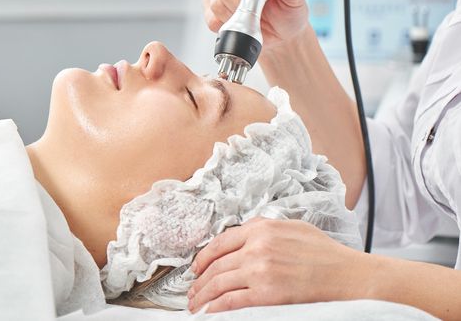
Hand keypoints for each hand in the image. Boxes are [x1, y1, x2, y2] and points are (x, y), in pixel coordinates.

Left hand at [186, 217, 371, 312]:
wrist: (347, 275)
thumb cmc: (324, 253)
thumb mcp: (292, 227)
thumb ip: (264, 229)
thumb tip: (243, 236)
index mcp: (262, 229)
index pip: (220, 242)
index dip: (203, 257)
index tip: (197, 268)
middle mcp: (257, 247)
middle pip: (216, 264)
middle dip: (199, 280)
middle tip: (192, 291)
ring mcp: (260, 270)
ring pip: (219, 283)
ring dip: (203, 296)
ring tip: (196, 304)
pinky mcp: (267, 294)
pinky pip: (232, 301)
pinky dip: (217, 308)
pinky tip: (210, 313)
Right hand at [202, 0, 309, 53]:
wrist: (282, 34)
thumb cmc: (287, 11)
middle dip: (237, 0)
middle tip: (254, 8)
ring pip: (216, 3)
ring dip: (234, 14)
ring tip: (252, 17)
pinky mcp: (215, 15)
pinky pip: (212, 20)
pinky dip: (226, 25)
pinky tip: (241, 24)